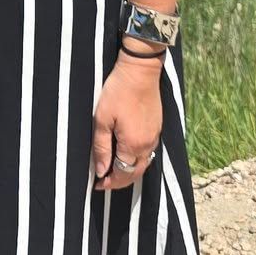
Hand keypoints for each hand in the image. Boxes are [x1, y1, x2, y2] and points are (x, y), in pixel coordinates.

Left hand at [92, 54, 164, 189]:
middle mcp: (147, 145)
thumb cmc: (118, 91)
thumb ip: (101, 147)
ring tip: (113, 170)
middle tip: (104, 181)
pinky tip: (126, 154)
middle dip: (120, 181)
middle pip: (135, 173)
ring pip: (143, 164)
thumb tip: (101, 171)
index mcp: (133, 145)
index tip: (97, 184)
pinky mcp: (157, 127)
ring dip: (129, 171)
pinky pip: (148, 152)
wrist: (140, 70)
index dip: (109, 182)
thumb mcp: (102, 119)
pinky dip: (137, 159)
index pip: (122, 174)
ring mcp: (154, 136)